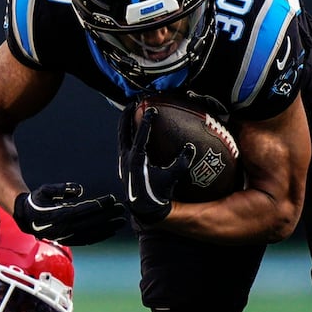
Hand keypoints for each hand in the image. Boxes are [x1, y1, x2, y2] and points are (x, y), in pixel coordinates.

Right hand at [12, 183, 125, 245]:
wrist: (26, 218)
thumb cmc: (37, 201)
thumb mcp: (45, 190)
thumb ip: (61, 188)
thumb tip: (79, 190)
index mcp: (58, 215)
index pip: (83, 210)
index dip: (98, 205)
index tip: (111, 199)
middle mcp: (63, 228)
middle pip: (90, 222)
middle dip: (107, 216)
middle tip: (122, 208)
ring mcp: (66, 236)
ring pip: (91, 233)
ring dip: (108, 227)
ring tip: (121, 221)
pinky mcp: (68, 241)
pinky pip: (87, 240)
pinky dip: (100, 236)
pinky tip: (110, 231)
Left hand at [118, 108, 191, 225]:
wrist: (144, 209)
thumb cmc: (158, 194)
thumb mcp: (172, 177)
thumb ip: (182, 162)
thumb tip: (190, 147)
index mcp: (137, 158)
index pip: (141, 133)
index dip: (147, 120)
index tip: (152, 109)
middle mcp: (127, 157)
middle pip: (123, 130)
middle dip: (127, 115)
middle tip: (133, 103)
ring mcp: (123, 160)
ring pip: (121, 136)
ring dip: (125, 123)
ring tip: (130, 113)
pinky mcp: (123, 164)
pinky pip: (123, 143)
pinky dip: (127, 134)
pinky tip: (132, 132)